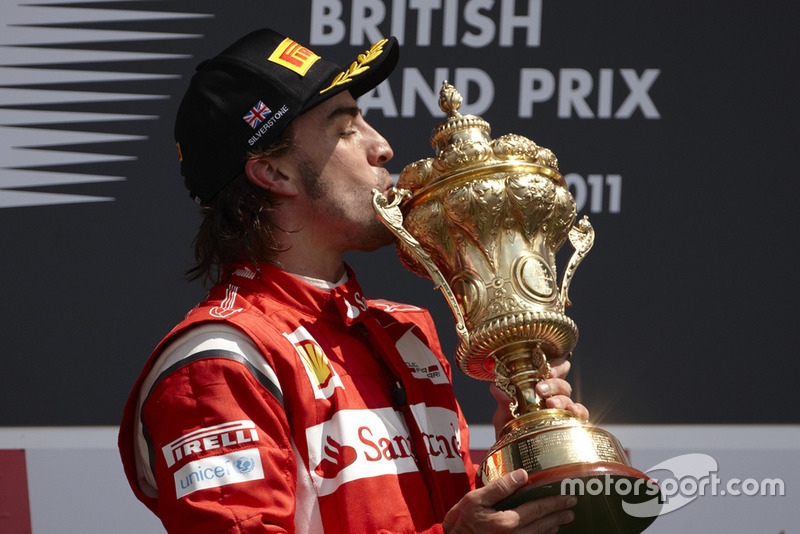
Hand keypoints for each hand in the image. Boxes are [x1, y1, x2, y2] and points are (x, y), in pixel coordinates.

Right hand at [441, 469, 576, 533]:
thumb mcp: (475, 499)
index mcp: (507, 522)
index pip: (537, 509)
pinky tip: (544, 533)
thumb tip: (522, 475)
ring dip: (552, 528)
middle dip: (558, 516)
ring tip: (562, 521)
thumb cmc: (460, 522)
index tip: (568, 499)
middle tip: (572, 510)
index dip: (554, 503)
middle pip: (543, 525)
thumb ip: (500, 487)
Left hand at [491, 357, 588, 435]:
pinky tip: (573, 412)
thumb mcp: (503, 416)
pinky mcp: (570, 426)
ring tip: (550, 404)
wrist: (513, 458)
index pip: (554, 371)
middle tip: (540, 389)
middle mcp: (554, 398)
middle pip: (562, 384)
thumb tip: (496, 387)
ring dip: (561, 398)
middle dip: (553, 383)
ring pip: (569, 398)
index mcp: (540, 390)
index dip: (555, 366)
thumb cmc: (511, 431)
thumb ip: (502, 402)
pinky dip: (579, 411)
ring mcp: (563, 412)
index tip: (547, 369)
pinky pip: (581, 416)